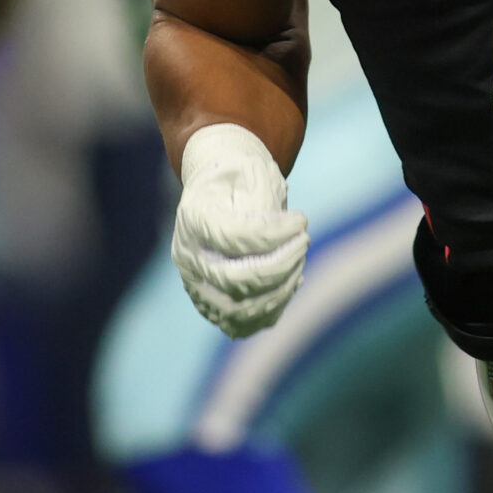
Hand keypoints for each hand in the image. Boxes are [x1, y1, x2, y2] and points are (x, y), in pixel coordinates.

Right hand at [173, 124, 307, 336]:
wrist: (219, 190)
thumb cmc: (240, 176)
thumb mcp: (252, 170)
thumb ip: (264, 199)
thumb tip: (281, 237)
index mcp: (192, 217)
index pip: (234, 236)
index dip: (275, 234)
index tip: (302, 220)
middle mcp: (187, 256)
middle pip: (234, 280)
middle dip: (280, 265)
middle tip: (305, 241)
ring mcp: (195, 284)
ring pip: (239, 308)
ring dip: (280, 290)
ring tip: (300, 261)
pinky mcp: (209, 304)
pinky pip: (242, 322)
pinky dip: (272, 307)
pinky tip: (291, 280)